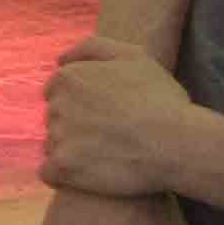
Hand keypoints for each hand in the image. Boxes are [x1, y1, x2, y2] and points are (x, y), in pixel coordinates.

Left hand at [43, 35, 208, 199]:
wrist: (174, 143)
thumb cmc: (159, 98)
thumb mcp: (132, 56)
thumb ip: (93, 48)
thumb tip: (60, 59)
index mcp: (68, 78)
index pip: (56, 91)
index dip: (79, 103)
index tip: (102, 114)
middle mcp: (56, 104)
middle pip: (54, 118)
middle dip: (74, 126)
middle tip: (108, 136)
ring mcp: (58, 136)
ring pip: (53, 145)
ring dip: (71, 151)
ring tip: (103, 156)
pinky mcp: (63, 167)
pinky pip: (49, 173)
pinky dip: (63, 176)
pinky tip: (86, 176)